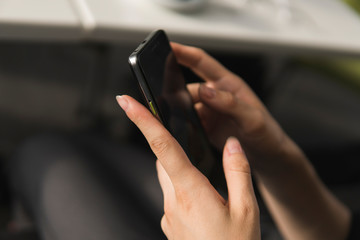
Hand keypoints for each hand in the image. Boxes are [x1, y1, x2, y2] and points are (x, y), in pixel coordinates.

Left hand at [117, 95, 259, 239]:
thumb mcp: (247, 210)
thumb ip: (238, 172)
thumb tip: (232, 144)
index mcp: (192, 191)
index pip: (162, 146)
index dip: (142, 120)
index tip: (126, 101)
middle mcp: (174, 201)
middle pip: (163, 160)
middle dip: (168, 144)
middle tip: (185, 138)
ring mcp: (169, 215)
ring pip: (168, 178)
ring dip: (179, 168)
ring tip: (206, 178)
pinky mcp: (171, 224)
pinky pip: (173, 197)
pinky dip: (184, 188)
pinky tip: (205, 200)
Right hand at [171, 43, 302, 172]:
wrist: (268, 158)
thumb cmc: (268, 134)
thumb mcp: (253, 119)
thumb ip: (230, 104)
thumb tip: (205, 91)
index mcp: (228, 85)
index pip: (202, 62)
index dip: (183, 52)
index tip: (167, 46)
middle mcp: (216, 95)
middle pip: (187, 88)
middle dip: (173, 91)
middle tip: (162, 99)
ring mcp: (210, 111)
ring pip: (184, 106)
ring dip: (177, 112)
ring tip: (172, 120)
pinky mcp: (205, 126)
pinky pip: (187, 122)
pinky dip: (181, 126)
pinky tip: (179, 131)